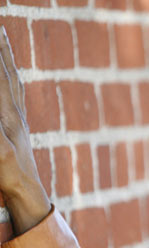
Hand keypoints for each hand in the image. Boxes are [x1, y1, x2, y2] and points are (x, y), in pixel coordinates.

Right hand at [0, 27, 50, 234]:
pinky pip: (15, 93)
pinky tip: (9, 74)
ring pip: (12, 79)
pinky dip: (10, 76)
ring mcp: (18, 117)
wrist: (28, 191)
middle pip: (6, 71)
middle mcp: (15, 111)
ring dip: (5, 57)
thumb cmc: (10, 175)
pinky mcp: (19, 125)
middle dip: (0, 46)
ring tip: (1, 37)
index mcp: (7, 114)